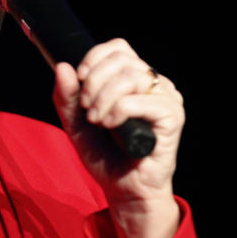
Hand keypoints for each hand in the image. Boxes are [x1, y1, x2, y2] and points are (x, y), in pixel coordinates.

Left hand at [52, 38, 184, 237]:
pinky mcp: (173, 116)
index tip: (79, 79)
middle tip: (87, 108)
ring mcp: (166, 98)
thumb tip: (63, 67)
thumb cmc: (106, 155)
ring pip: (132, 76)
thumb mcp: (76, 123)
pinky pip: (143, 100)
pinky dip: (120, 110)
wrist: (123, 190)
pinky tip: (110, 125)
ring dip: (105, 97)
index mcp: (134, 78)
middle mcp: (154, 83)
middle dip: (95, 82)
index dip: (94, 58)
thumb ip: (67, 97)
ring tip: (97, 120)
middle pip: (122, 60)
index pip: (118, 47)